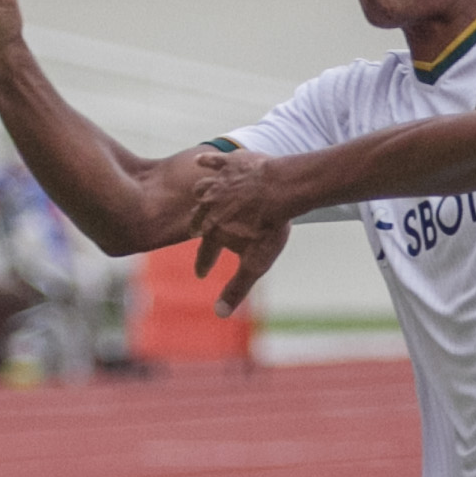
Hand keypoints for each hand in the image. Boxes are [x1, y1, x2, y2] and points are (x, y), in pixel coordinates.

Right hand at [185, 148, 291, 277]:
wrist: (280, 188)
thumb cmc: (269, 227)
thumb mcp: (255, 263)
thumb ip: (236, 288)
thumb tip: (219, 315)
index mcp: (212, 231)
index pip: (205, 252)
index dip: (204, 264)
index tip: (202, 274)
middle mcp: (209, 207)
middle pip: (198, 219)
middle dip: (197, 228)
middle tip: (195, 233)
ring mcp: (217, 183)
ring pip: (201, 190)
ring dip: (199, 197)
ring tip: (198, 199)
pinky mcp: (230, 163)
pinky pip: (212, 162)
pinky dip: (206, 163)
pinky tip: (201, 161)